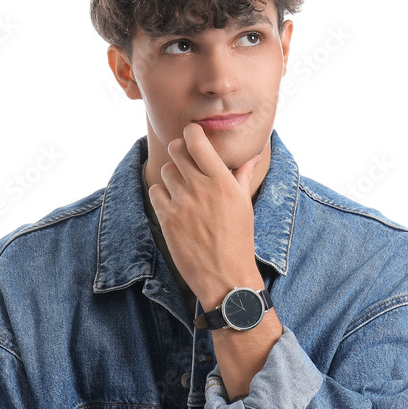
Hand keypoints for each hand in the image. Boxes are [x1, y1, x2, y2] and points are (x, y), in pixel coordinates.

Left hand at [147, 123, 262, 306]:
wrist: (225, 275)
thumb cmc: (239, 239)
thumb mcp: (244, 204)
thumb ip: (242, 175)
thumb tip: (252, 156)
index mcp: (222, 180)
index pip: (196, 140)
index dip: (190, 133)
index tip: (192, 137)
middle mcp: (200, 187)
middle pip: (176, 149)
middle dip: (179, 151)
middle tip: (185, 161)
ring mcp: (182, 202)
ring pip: (165, 170)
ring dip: (172, 175)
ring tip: (182, 188)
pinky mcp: (167, 218)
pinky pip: (155, 192)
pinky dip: (162, 194)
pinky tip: (173, 204)